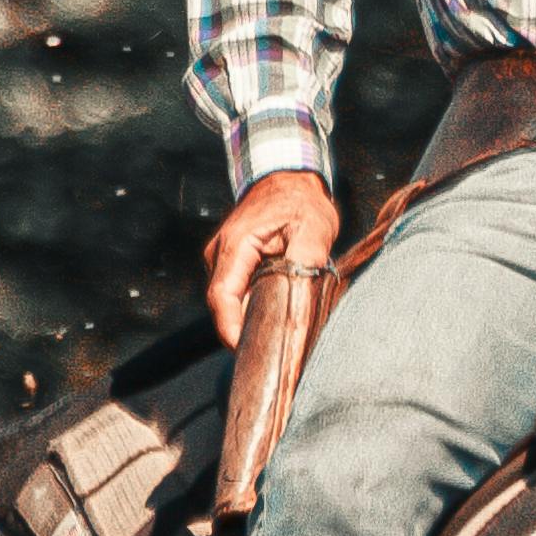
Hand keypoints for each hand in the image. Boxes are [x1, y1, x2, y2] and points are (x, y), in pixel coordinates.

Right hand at [202, 167, 339, 343]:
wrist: (287, 177)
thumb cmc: (300, 200)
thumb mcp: (314, 227)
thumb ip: (305, 260)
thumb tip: (300, 296)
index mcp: (236, 245)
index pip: (222, 297)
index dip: (231, 329)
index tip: (248, 352)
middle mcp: (221, 254)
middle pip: (224, 306)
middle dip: (244, 333)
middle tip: (272, 357)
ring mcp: (223, 259)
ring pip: (230, 302)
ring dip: (249, 321)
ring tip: (276, 343)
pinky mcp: (232, 264)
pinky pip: (237, 293)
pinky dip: (252, 309)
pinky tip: (273, 321)